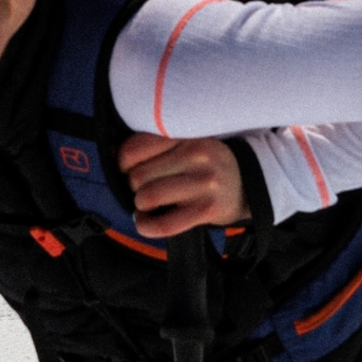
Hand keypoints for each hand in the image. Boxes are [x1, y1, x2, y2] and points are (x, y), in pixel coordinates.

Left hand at [118, 132, 248, 238]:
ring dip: (140, 206)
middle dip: (134, 187)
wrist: (250, 185)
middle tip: (146, 188)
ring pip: (147, 197)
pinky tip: (145, 222)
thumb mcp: (185, 145)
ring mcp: (202, 184)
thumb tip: (111, 153)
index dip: (123, 162)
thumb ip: (152, 146)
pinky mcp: (206, 210)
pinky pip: (163, 224)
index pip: (135, 148)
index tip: (130, 169)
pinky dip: (146, 226)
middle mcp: (196, 156)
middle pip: (137, 176)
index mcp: (186, 136)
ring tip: (148, 205)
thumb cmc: (207, 165)